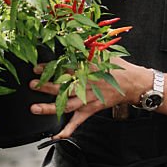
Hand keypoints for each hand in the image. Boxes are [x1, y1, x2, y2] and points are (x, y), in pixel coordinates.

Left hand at [28, 56, 150, 138]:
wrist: (134, 83)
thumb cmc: (117, 67)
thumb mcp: (103, 52)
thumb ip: (87, 45)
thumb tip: (74, 31)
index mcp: (87, 69)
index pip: (65, 68)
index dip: (50, 68)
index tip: (37, 68)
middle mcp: (86, 85)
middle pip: (63, 86)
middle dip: (46, 86)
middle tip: (32, 85)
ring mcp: (88, 99)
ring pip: (66, 104)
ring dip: (50, 107)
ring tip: (35, 108)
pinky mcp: (91, 109)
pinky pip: (78, 121)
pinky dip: (67, 130)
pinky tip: (55, 136)